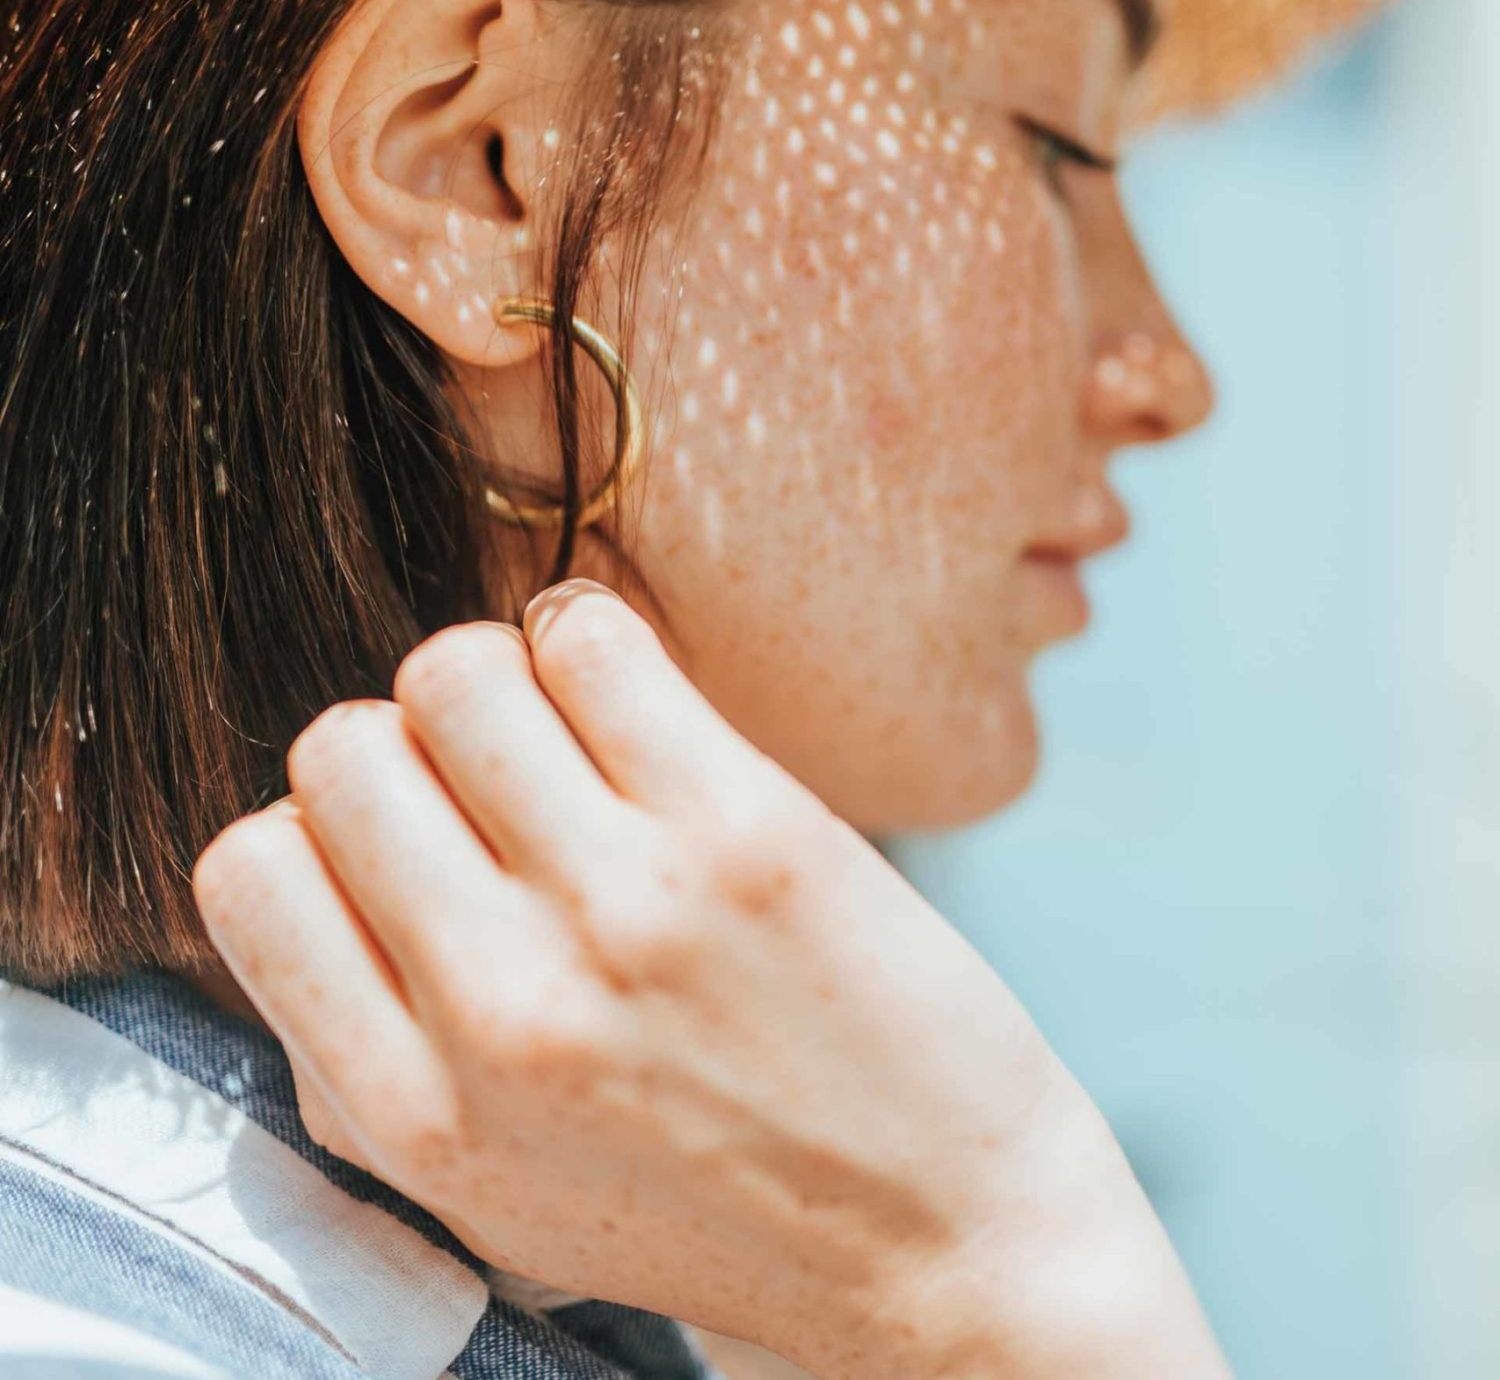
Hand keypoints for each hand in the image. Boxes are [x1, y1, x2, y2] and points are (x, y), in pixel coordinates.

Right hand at [192, 581, 1228, 1379]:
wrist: (949, 1258)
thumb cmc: (728, 1213)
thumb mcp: (503, 1198)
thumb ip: (375, 1063)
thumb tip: (311, 886)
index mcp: (414, 1115)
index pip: (248, 872)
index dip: (320, 831)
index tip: (405, 838)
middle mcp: (497, 1007)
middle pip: (342, 752)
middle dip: (403, 744)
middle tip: (493, 779)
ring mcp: (624, 909)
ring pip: (452, 674)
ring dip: (496, 678)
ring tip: (564, 726)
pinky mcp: (745, 832)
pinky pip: (591, 642)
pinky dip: (589, 635)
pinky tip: (633, 690)